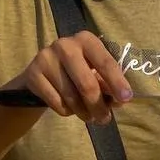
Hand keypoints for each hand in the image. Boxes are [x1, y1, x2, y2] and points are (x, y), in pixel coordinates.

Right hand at [4, 31, 131, 123]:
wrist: (41, 75)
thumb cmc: (76, 73)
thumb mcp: (94, 73)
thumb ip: (107, 85)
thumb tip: (119, 101)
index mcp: (86, 40)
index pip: (105, 62)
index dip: (117, 82)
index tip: (126, 99)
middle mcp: (65, 45)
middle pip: (87, 84)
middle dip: (98, 106)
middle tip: (104, 119)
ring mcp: (46, 58)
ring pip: (71, 97)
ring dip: (84, 113)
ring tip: (88, 116)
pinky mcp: (33, 74)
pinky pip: (56, 103)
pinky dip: (66, 111)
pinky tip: (68, 108)